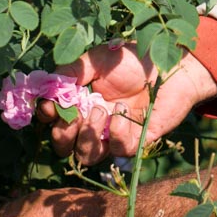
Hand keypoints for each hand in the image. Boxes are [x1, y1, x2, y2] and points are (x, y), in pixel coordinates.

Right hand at [40, 43, 216, 165]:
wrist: (169, 63)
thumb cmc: (133, 60)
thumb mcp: (97, 60)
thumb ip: (72, 71)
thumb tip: (48, 85)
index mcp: (80, 104)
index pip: (53, 122)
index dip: (47, 119)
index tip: (49, 107)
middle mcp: (93, 124)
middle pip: (65, 148)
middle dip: (62, 135)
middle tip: (72, 117)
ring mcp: (114, 136)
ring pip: (87, 156)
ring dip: (88, 135)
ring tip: (101, 109)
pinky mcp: (136, 142)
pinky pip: (118, 150)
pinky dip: (117, 132)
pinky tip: (124, 111)